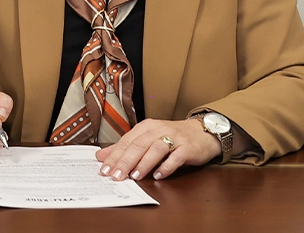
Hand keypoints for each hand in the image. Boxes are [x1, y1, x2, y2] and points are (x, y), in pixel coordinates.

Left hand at [95, 117, 220, 181]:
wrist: (201, 132)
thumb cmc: (172, 137)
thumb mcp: (147, 139)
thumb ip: (125, 148)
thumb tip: (101, 157)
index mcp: (146, 127)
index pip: (127, 141)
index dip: (114, 155)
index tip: (104, 169)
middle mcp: (159, 130)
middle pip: (139, 145)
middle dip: (126, 161)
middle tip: (116, 176)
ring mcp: (174, 138)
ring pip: (156, 149)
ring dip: (144, 163)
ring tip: (135, 176)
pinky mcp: (188, 148)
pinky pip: (176, 157)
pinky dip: (166, 166)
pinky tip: (158, 176)